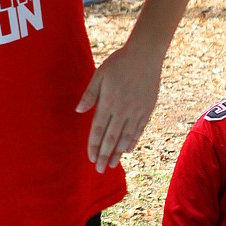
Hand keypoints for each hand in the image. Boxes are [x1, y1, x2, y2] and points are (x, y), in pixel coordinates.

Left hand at [76, 45, 162, 172]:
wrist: (145, 55)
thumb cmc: (118, 63)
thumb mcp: (99, 75)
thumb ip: (89, 94)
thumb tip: (78, 111)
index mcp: (108, 102)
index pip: (98, 130)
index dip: (94, 145)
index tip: (91, 158)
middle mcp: (123, 110)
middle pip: (111, 137)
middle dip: (105, 155)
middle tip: (100, 169)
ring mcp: (137, 111)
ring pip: (126, 136)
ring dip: (118, 152)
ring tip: (113, 164)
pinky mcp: (147, 109)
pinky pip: (139, 129)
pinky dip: (133, 140)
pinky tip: (128, 149)